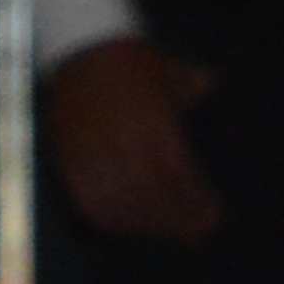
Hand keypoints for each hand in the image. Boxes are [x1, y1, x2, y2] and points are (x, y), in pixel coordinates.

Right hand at [47, 34, 221, 243]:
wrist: (81, 48)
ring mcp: (92, 152)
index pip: (175, 173)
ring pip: (119, 202)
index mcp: (152, 120)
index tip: (213, 217)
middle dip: (175, 219)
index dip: (194, 201)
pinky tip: (125, 224)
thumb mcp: (169, 70)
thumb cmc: (133, 61)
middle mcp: (122, 140)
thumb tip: (215, 83)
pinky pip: (86, 199)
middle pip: (150, 194)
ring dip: (144, 224)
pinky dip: (107, 217)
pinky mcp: (69, 159)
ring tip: (165, 232)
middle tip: (196, 234)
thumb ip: (194, 84)